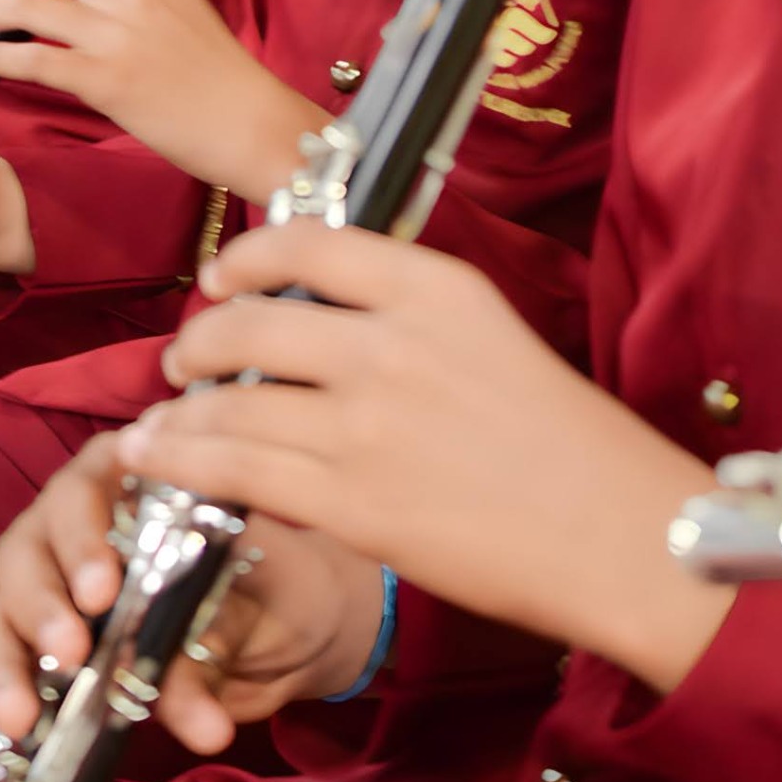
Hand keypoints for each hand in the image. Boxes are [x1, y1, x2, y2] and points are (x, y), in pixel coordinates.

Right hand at [0, 432, 384, 781]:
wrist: (288, 625)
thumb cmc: (268, 587)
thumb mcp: (250, 610)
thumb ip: (212, 652)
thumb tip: (203, 726)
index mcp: (120, 486)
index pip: (79, 492)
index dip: (81, 540)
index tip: (102, 594)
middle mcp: (66, 533)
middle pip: (22, 556)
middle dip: (39, 609)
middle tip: (69, 657)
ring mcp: (44, 597)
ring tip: (14, 721)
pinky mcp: (36, 661)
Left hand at [128, 224, 728, 693]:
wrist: (624, 536)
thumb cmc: (570, 447)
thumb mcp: (494, 339)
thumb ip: (409, 321)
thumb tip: (322, 324)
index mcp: (436, 288)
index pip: (309, 244)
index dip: (246, 259)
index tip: (220, 280)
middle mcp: (392, 343)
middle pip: (253, 320)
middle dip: (200, 341)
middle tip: (183, 359)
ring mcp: (366, 423)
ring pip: (231, 401)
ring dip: (178, 412)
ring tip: (157, 426)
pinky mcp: (352, 501)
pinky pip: (237, 469)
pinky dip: (185, 462)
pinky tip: (162, 463)